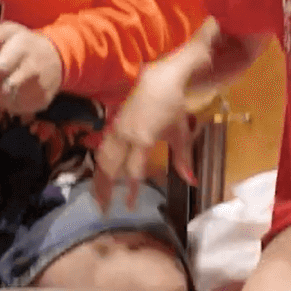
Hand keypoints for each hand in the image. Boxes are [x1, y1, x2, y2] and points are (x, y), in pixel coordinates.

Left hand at [0, 21, 63, 114]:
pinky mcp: (42, 101)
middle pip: (3, 89)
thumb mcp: (14, 31)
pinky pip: (17, 108)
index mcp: (23, 52)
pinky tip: (7, 93)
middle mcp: (32, 71)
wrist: (58, 58)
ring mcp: (39, 88)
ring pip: (8, 101)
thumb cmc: (28, 44)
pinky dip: (7, 103)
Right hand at [95, 59, 195, 211]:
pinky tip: (99, 175)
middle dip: (105, 189)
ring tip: (98, 197)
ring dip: (98, 178)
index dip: (132, 190)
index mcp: (143, 139)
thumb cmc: (173, 106)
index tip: (130, 206)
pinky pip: (102, 149)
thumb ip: (183, 158)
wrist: (158, 80)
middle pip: (110, 167)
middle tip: (103, 209)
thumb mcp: (181, 133)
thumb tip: (192, 182)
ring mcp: (116, 130)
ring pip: (102, 159)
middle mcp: (125, 136)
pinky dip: (99, 165)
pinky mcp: (112, 125)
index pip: (134, 170)